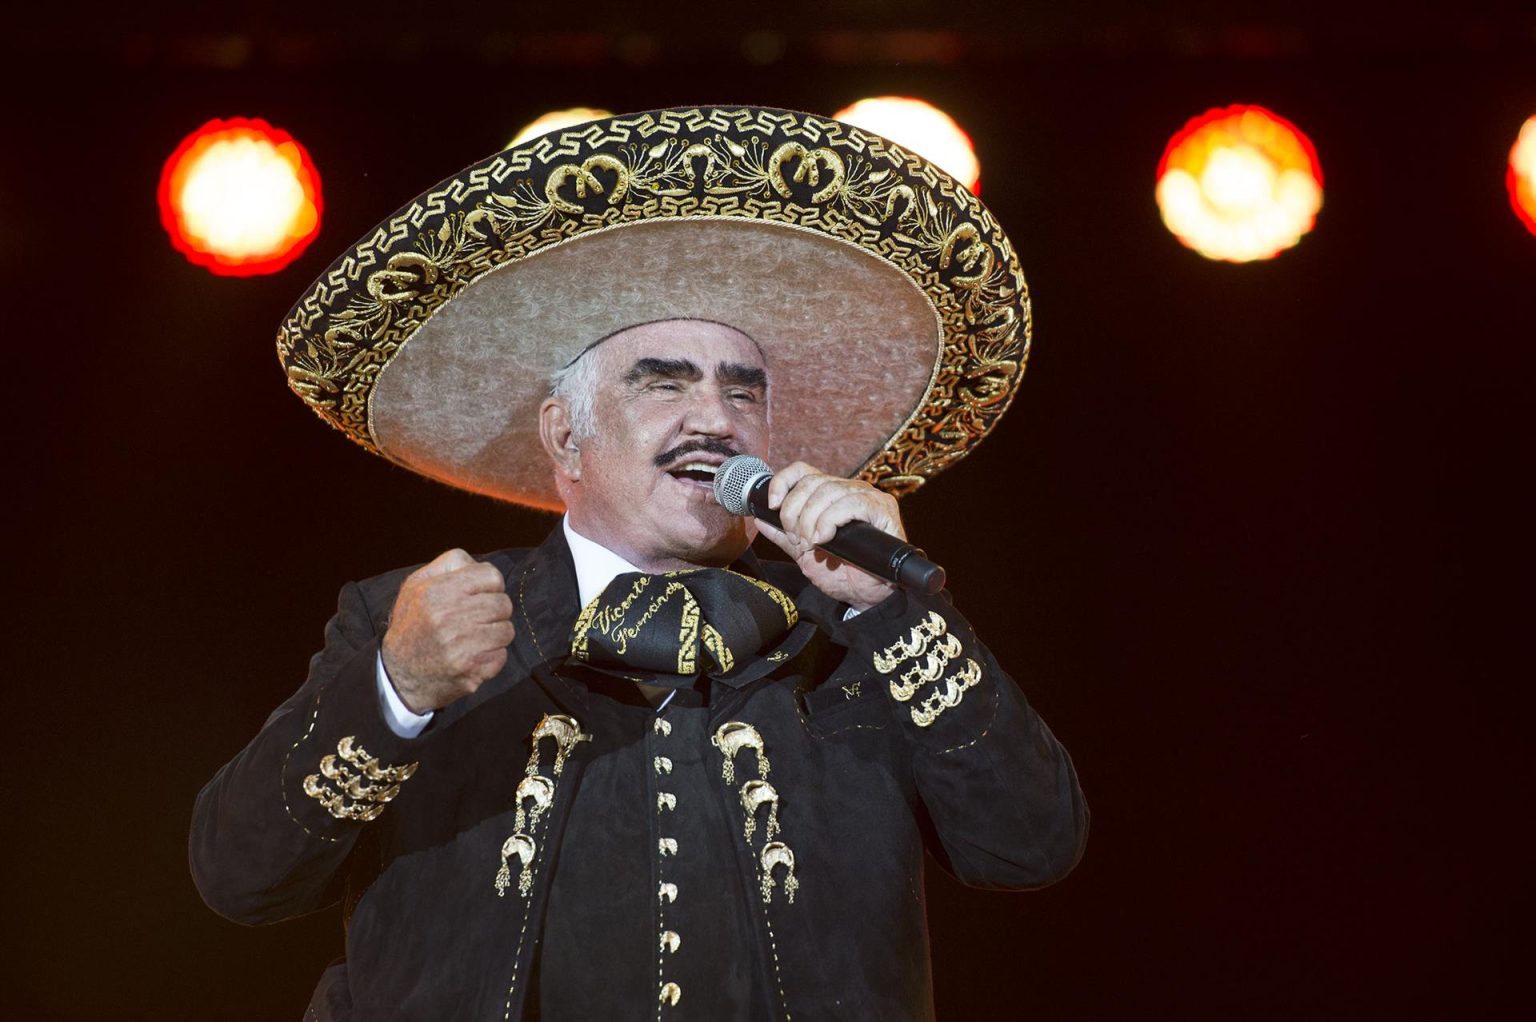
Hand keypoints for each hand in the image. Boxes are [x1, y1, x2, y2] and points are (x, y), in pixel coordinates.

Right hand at [380, 549, 514, 713]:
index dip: (489, 586)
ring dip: (495, 635)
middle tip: (476, 620)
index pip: (492, 576)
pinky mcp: (471, 669)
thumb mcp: (416, 585)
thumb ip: (448, 564)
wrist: (399, 676)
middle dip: (494, 611)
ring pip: (506, 630)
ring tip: (474, 639)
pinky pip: (502, 655)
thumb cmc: (412, 625)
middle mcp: (448, 617)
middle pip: (503, 603)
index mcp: (436, 591)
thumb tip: (478, 564)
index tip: (479, 596)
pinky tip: (472, 657)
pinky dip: (491, 657)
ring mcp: (461, 645)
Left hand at [755, 462, 904, 611]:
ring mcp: (868, 497)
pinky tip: (825, 538)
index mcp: (830, 495)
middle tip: (797, 539)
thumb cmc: (840, 574)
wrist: (864, 597)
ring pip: (829, 491)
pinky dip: (831, 520)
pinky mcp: (883, 509)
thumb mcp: (804, 554)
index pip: (803, 471)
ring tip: (811, 544)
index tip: (772, 506)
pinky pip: (851, 503)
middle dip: (795, 512)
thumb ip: (784, 536)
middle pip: (811, 482)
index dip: (783, 482)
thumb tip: (760, 519)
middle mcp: (849, 489)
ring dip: (811, 520)